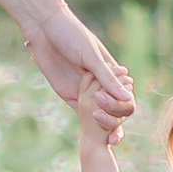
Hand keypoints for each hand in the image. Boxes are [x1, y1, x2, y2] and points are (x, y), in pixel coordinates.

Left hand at [27, 7, 133, 137]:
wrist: (44, 29)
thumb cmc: (72, 35)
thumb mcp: (91, 56)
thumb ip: (107, 79)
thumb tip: (128, 97)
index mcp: (110, 69)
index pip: (124, 92)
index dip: (126, 105)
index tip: (124, 114)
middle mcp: (99, 82)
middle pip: (113, 105)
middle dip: (116, 120)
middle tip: (114, 135)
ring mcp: (84, 89)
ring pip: (98, 111)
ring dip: (104, 126)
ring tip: (109, 142)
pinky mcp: (69, 94)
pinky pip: (80, 112)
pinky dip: (87, 125)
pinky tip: (93, 138)